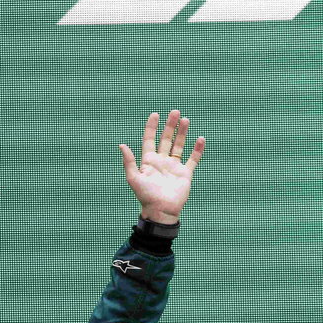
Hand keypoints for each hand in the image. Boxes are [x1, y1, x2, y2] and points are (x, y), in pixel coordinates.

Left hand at [119, 110, 204, 224]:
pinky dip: (197, 150)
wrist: (161, 210)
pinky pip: (192, 159)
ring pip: (179, 145)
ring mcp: (174, 167)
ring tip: (185, 120)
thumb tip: (121, 145)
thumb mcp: (133, 178)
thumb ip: (129, 162)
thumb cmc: (146, 196)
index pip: (150, 140)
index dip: (152, 127)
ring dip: (182, 133)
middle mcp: (161, 161)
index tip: (155, 114)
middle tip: (174, 112)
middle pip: (166, 139)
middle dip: (170, 126)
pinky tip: (200, 139)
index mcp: (148, 161)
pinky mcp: (185, 173)